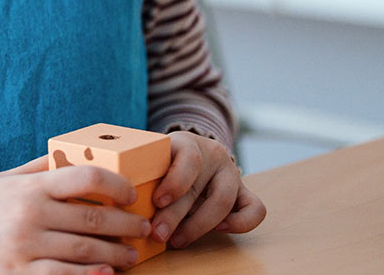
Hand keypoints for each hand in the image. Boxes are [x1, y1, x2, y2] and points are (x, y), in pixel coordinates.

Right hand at [0, 156, 150, 274]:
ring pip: (86, 253)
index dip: (118, 185)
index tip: (131, 193)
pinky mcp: (15, 273)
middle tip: (144, 229)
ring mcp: (24, 246)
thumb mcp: (6, 178)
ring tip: (131, 256)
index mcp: (30, 186)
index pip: (88, 178)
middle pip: (95, 220)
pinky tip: (105, 274)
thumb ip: (41, 170)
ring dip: (116, 255)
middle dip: (127, 226)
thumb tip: (77, 158)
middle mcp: (30, 214)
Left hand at [149, 131, 265, 248]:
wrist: (189, 153)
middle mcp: (213, 155)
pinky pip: (255, 209)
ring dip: (198, 226)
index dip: (175, 182)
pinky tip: (217, 230)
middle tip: (157, 234)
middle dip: (175, 216)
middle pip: (198, 188)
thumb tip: (128, 202)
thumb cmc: (164, 161)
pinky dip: (239, 223)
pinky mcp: (244, 192)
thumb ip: (144, 174)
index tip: (157, 201)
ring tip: (177, 240)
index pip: (189, 158)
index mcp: (188, 143)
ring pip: (224, 202)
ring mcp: (231, 174)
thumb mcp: (152, 158)